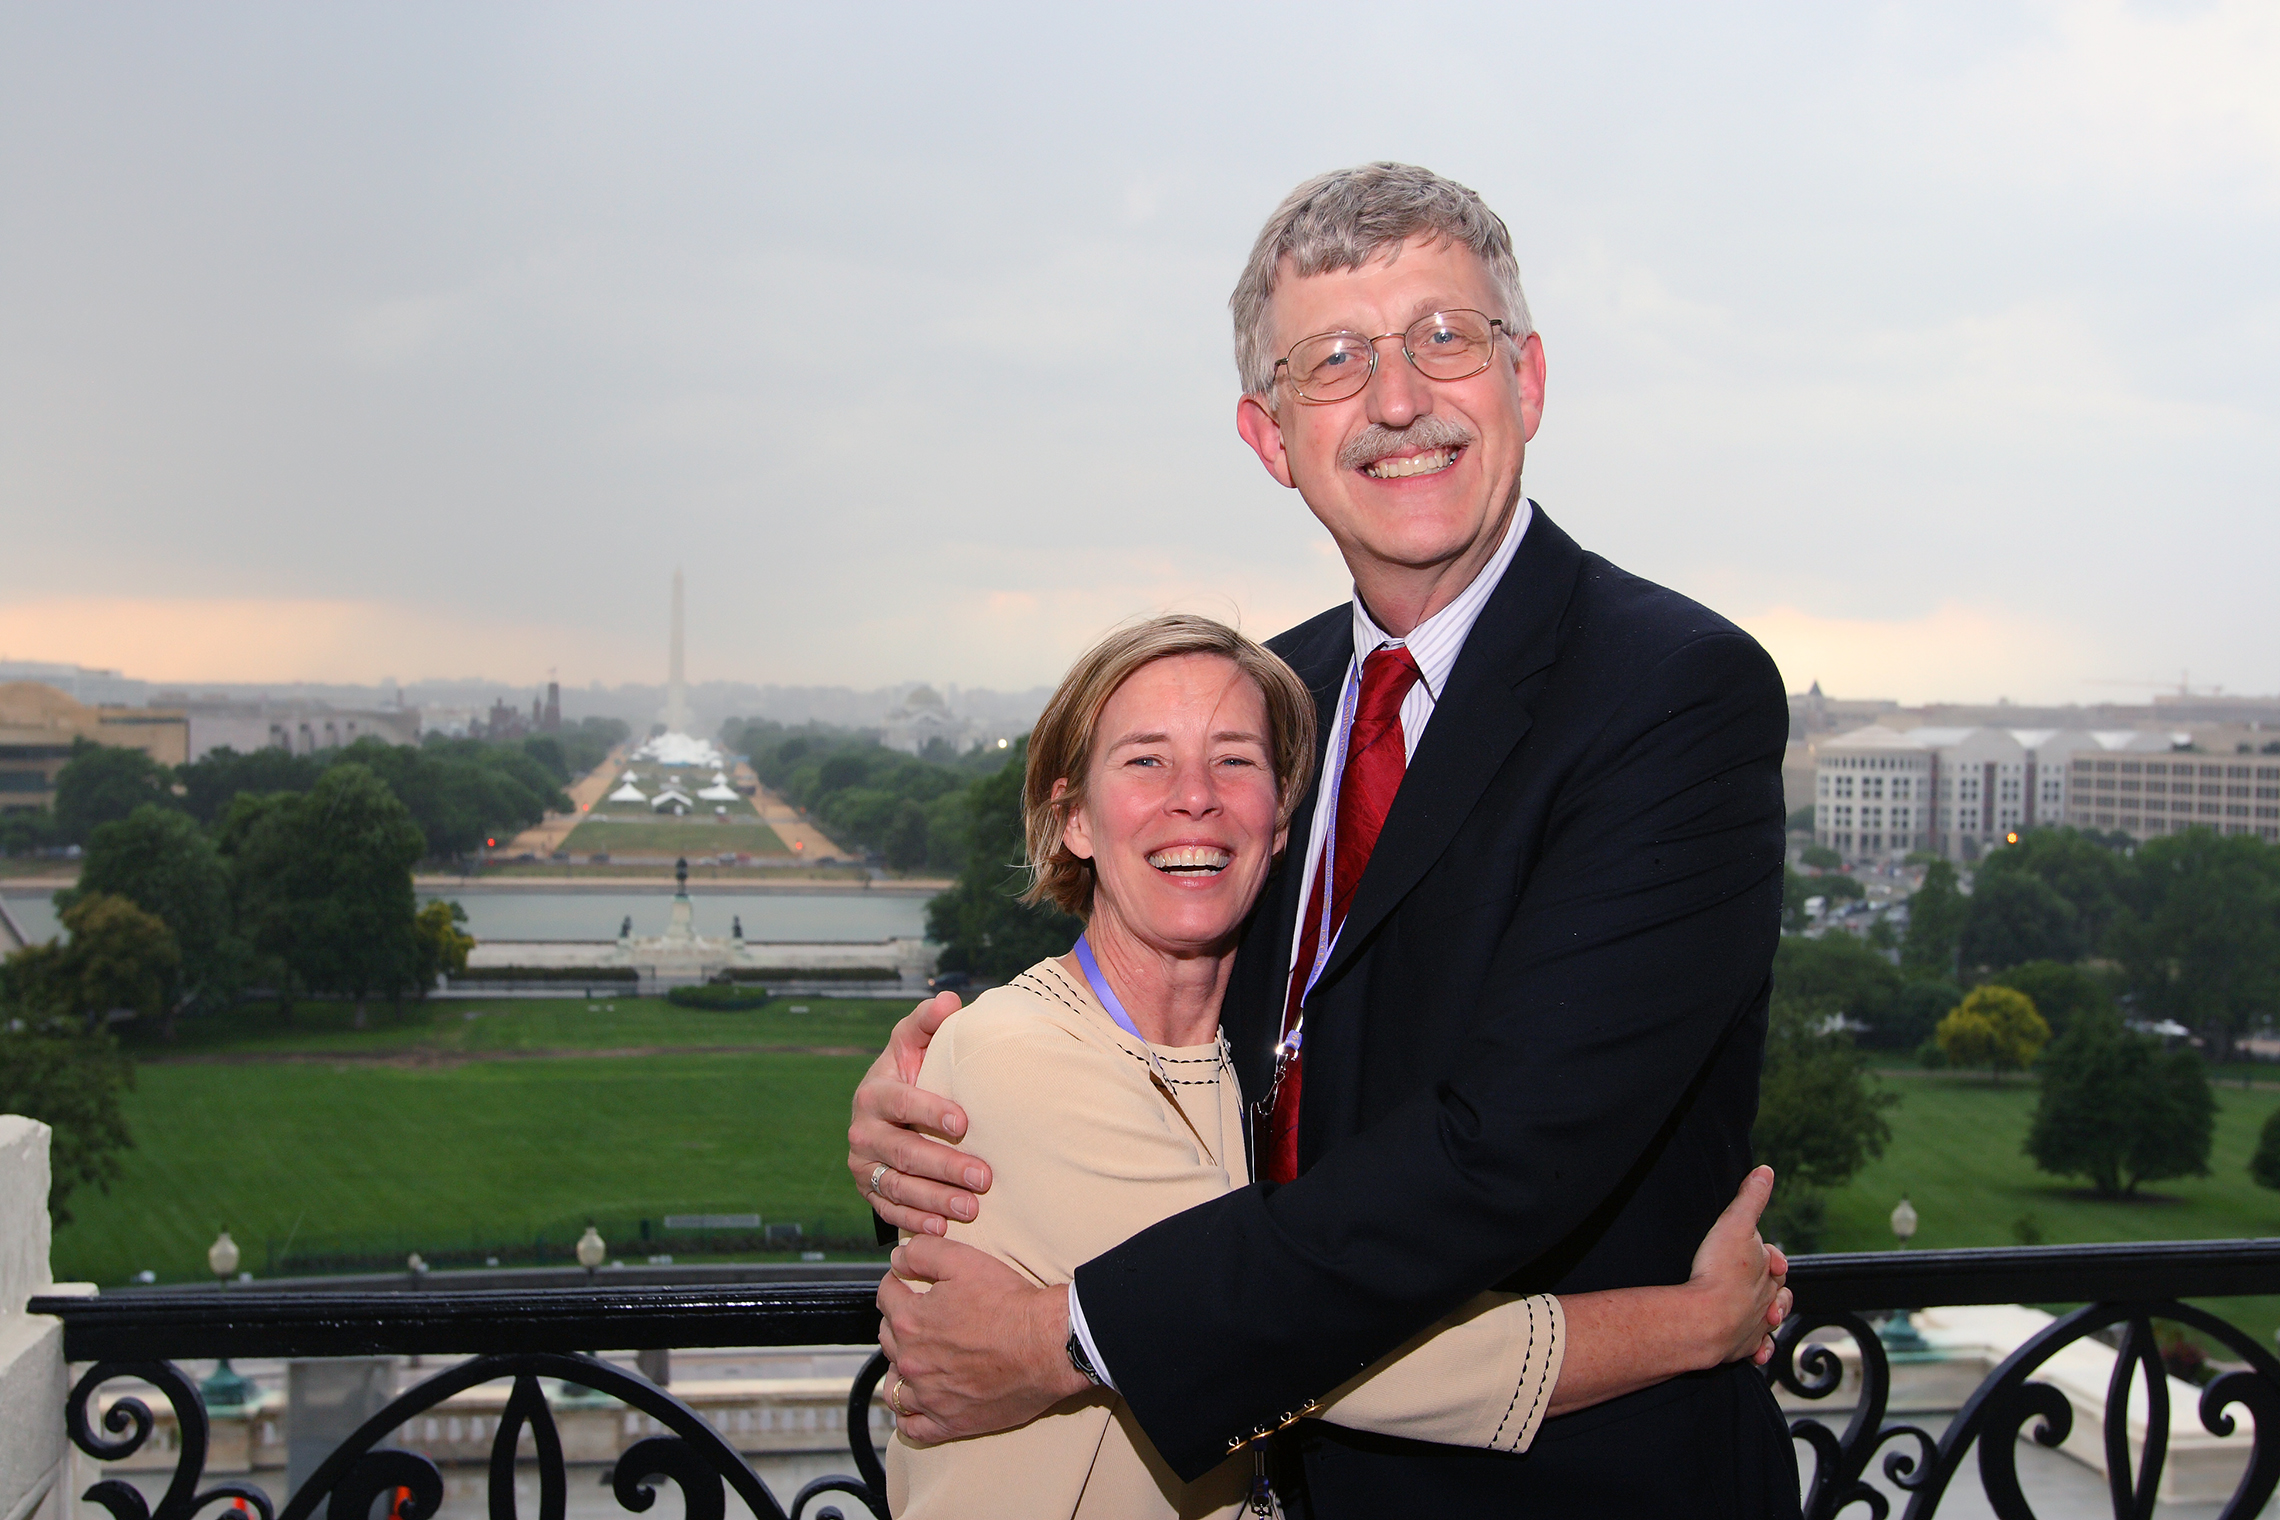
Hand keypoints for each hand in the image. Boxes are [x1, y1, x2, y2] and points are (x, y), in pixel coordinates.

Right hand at [847, 992, 992, 1234]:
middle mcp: (862, 1129)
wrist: (888, 1111)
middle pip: (902, 1151)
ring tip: (971, 1209)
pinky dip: (914, 1221)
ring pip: (897, 1186)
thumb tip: (948, 1000)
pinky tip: (942, 1229)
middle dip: (944, 1166)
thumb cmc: (912, 1071)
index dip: (929, 1111)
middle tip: (984, 1177)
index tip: (964, 1123)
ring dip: (934, 1200)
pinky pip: (889, 1210)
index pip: (900, 1102)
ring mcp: (862, 1163)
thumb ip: (927, 1023)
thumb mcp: (915, 1044)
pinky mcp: (867, 1190)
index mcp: (874, 1091)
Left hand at [876, 1234, 1090, 1445]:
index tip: (907, 1284)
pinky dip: (908, 1416)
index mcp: (911, 1322)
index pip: (886, 1297)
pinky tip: (918, 1402)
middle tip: (920, 1317)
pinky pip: (912, 1427)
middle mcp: (913, 1362)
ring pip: (894, 1386)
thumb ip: (922, 1253)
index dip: (897, 1285)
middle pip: (887, 1339)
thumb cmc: (1010, 1304)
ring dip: (899, 1369)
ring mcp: (929, 1396)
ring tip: (915, 1359)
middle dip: (898, 1323)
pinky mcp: (950, 1422)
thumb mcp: (963, 1261)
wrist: (1049, 1344)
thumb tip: (897, 1257)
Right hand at [1684, 1165, 1791, 1367]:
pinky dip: (1761, 1350)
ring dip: (1771, 1315)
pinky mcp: (1743, 1349)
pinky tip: (1760, 1351)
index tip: (1763, 1254)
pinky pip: (1758, 1351)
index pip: (1776, 1261)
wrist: (1708, 1319)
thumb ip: (1751, 1198)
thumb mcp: (1734, 1224)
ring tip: (1767, 1313)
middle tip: (1758, 1280)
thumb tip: (1766, 1171)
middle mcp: (1769, 1300)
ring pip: (1772, 1320)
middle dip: (1772, 1285)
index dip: (1769, 1255)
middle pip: (1777, 1291)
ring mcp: (1757, 1326)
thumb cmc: (1720, 1272)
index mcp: (1769, 1272)